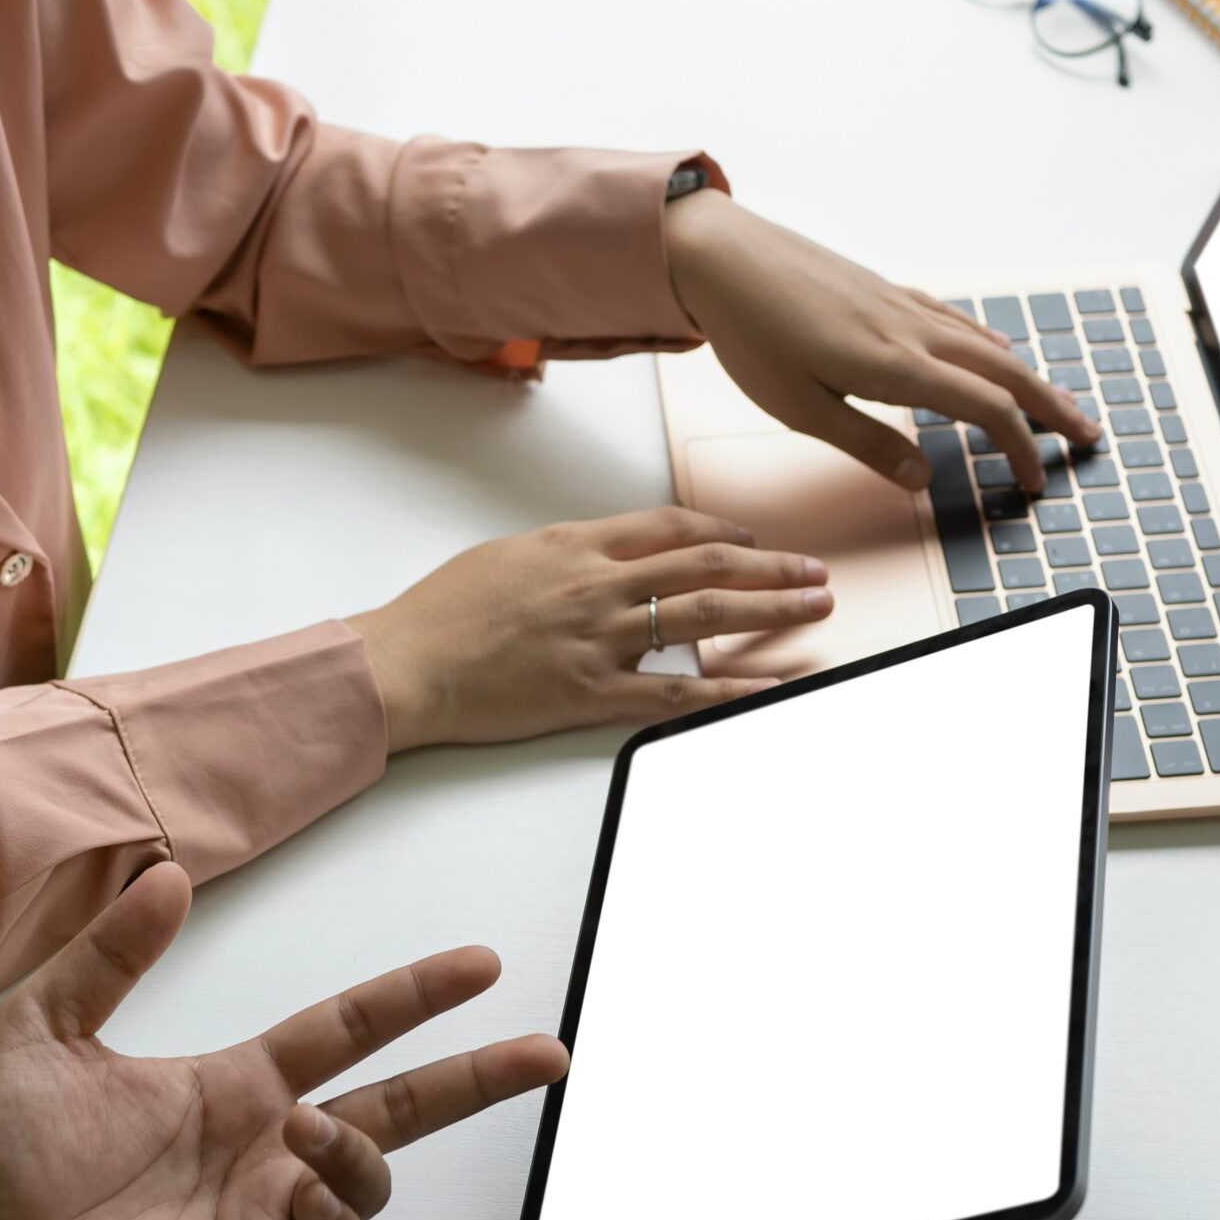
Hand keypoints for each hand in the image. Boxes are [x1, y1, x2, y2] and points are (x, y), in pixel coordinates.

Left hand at [0, 865, 568, 1219]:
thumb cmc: (7, 1159)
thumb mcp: (47, 1030)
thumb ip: (108, 956)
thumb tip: (168, 875)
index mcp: (240, 1085)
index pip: (350, 1030)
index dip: (414, 996)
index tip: (479, 964)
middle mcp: (271, 1147)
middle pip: (404, 1106)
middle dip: (478, 1079)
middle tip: (546, 1054)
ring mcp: (270, 1217)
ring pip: (373, 1180)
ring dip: (360, 1152)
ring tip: (306, 1137)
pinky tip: (306, 1198)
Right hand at [345, 508, 830, 750]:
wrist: (405, 664)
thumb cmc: (441, 614)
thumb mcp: (505, 556)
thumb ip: (563, 554)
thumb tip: (601, 553)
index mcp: (575, 545)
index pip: (670, 526)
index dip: (723, 528)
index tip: (754, 536)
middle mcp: (596, 584)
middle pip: (706, 563)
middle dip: (771, 565)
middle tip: (814, 571)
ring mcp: (598, 639)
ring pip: (704, 616)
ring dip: (769, 610)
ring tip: (813, 607)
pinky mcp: (591, 693)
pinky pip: (675, 693)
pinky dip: (727, 689)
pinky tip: (766, 686)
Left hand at [663, 188, 1102, 492]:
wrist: (721, 255)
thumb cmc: (750, 332)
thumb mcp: (799, 409)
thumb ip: (867, 444)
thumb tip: (924, 478)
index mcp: (896, 364)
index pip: (986, 411)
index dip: (1021, 448)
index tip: (1036, 482)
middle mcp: (911, 329)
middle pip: (1005, 373)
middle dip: (1053, 408)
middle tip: (1089, 437)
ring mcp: (901, 305)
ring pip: (985, 344)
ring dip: (1028, 377)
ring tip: (1055, 402)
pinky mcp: (884, 291)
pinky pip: (954, 321)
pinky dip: (987, 344)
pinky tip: (993, 351)